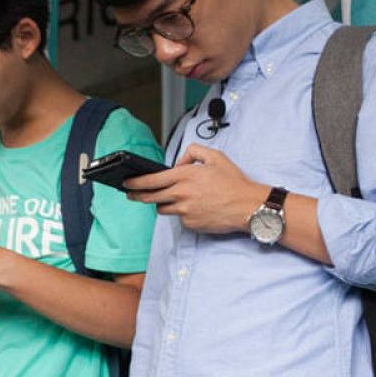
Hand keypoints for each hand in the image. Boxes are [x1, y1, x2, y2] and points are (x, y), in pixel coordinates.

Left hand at [123, 145, 266, 233]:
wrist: (249, 206)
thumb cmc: (234, 182)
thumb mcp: (215, 157)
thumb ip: (193, 152)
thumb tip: (178, 161)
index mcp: (185, 175)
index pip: (151, 180)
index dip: (135, 182)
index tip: (126, 182)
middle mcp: (181, 193)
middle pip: (150, 197)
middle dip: (137, 195)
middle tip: (130, 194)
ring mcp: (184, 211)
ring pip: (162, 208)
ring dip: (163, 203)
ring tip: (175, 198)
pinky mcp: (190, 224)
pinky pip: (178, 218)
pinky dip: (182, 212)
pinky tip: (196, 207)